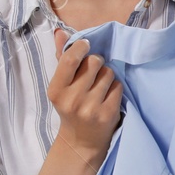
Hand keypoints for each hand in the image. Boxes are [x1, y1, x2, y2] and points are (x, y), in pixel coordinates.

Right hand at [49, 27, 122, 158]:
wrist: (81, 142)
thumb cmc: (70, 107)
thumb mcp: (61, 86)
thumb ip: (61, 58)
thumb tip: (60, 32)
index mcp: (56, 90)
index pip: (71, 59)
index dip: (81, 47)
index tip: (86, 46)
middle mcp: (72, 99)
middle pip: (94, 62)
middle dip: (96, 62)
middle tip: (94, 71)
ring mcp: (91, 108)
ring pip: (108, 72)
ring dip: (106, 75)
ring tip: (99, 86)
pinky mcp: (108, 114)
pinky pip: (118, 86)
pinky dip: (115, 88)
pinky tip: (107, 96)